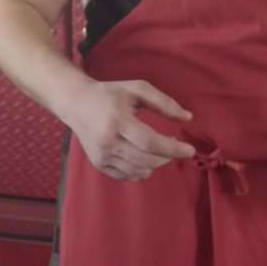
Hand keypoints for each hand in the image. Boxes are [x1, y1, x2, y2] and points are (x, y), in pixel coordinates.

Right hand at [59, 79, 196, 180]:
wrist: (76, 103)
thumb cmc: (109, 93)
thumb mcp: (137, 89)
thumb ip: (163, 102)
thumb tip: (188, 118)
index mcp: (117, 120)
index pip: (150, 142)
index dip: (173, 149)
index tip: (190, 150)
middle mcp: (108, 141)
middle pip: (147, 160)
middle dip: (168, 157)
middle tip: (176, 148)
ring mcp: (102, 156)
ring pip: (139, 171)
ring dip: (157, 163)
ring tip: (160, 150)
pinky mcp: (99, 164)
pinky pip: (128, 176)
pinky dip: (142, 171)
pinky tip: (144, 158)